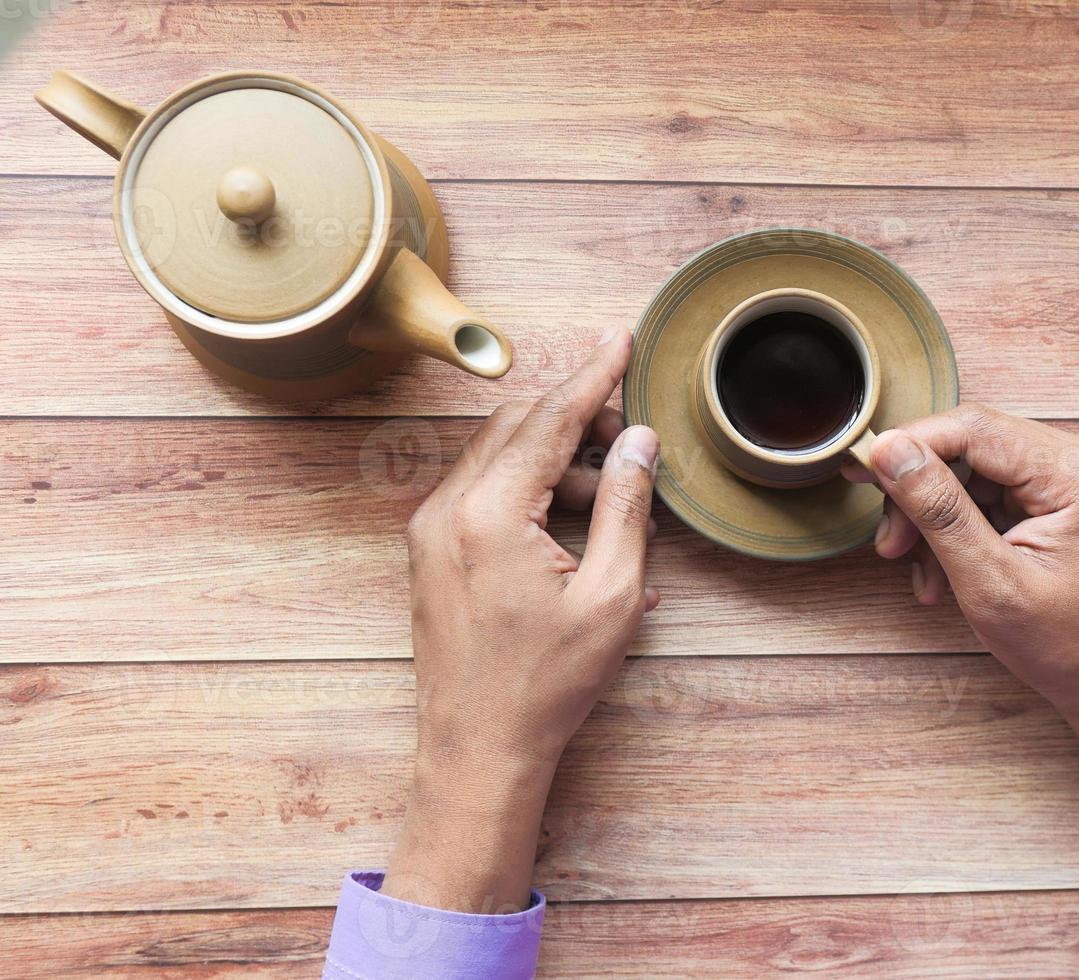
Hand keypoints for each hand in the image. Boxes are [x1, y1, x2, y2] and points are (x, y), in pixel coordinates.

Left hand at [382, 328, 658, 912]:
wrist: (478, 749)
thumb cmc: (546, 684)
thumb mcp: (611, 595)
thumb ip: (625, 506)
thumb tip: (639, 443)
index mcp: (490, 514)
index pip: (549, 419)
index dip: (593, 376)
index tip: (620, 338)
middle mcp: (447, 509)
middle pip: (518, 425)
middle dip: (578, 416)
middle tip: (631, 431)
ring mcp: (432, 529)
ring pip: (500, 455)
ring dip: (557, 457)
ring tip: (614, 495)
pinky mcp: (432, 550)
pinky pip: (484, 490)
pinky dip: (531, 488)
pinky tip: (579, 524)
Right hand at [850, 404, 1078, 820]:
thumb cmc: (1068, 646)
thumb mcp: (989, 582)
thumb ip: (938, 509)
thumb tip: (890, 450)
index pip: (976, 428)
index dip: (911, 444)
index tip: (862, 468)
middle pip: (971, 446)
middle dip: (922, 494)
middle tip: (890, 543)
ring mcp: (1073, 477)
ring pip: (973, 472)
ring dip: (935, 518)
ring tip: (921, 572)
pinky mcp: (1059, 497)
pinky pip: (990, 493)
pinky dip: (959, 528)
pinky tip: (944, 572)